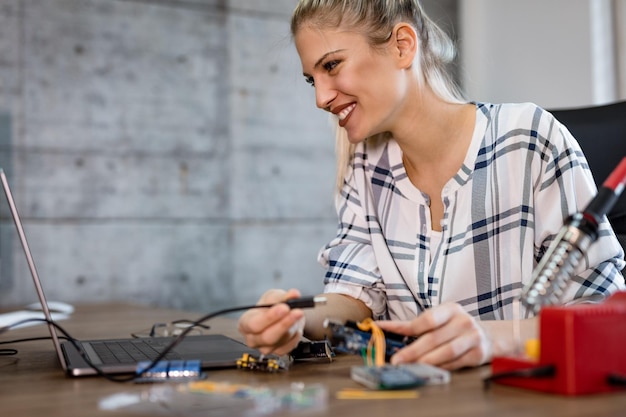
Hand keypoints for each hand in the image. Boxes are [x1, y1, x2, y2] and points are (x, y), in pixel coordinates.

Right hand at [237, 288, 305, 355]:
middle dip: (284, 324)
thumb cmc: (271, 306)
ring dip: (293, 327)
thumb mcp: (274, 296)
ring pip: (281, 341)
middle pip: (267, 337)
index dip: (270, 317)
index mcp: (245, 323)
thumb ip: (282, 296)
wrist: (281, 315)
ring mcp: (264, 348)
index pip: (254, 324)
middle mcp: (252, 339)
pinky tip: (296, 326)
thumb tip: (294, 294)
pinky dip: (296, 335)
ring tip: (299, 314)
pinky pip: (290, 346)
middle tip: (297, 312)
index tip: (284, 307)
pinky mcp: (278, 352)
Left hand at [376, 302, 491, 369]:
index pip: (426, 319)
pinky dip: (441, 367)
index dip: (404, 326)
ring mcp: (473, 337)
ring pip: (446, 352)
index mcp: (451, 309)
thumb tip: (388, 331)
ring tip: (411, 367)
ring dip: (426, 361)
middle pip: (433, 338)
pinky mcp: (478, 354)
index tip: (384, 330)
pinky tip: (429, 370)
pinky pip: (455, 363)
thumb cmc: (457, 327)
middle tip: (397, 360)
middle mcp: (463, 321)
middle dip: (412, 351)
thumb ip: (418, 325)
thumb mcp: (441, 320)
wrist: (489, 336)